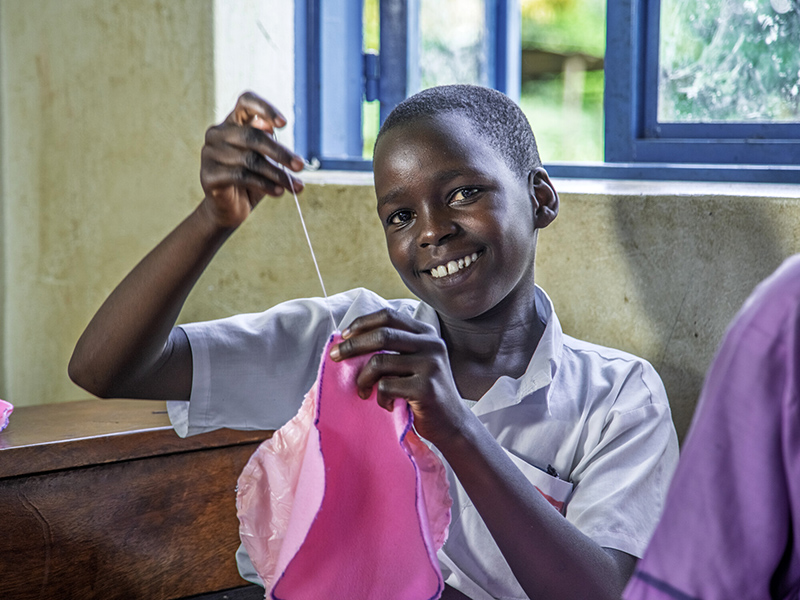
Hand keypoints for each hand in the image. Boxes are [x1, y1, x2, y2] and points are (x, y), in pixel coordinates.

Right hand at [199, 91, 304, 228]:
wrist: (230, 209)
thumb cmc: (252, 181)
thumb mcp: (265, 161)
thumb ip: (272, 147)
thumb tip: (282, 140)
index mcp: (233, 122)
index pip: (246, 102)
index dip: (265, 108)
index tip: (284, 124)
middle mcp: (218, 133)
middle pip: (253, 136)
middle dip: (280, 153)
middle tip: (300, 166)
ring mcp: (210, 153)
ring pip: (250, 160)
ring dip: (278, 175)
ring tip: (296, 186)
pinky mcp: (208, 175)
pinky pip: (242, 177)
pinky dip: (265, 185)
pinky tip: (279, 192)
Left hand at [329, 309, 470, 446]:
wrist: (451, 423)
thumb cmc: (424, 392)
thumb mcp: (414, 362)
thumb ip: (393, 348)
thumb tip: (349, 339)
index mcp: (426, 333)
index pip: (389, 316)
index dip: (362, 323)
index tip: (344, 336)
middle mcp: (431, 344)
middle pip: (382, 335)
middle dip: (352, 346)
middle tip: (335, 357)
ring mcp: (431, 365)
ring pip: (380, 363)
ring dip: (364, 379)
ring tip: (364, 391)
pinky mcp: (426, 388)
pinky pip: (386, 386)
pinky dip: (380, 397)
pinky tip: (388, 405)